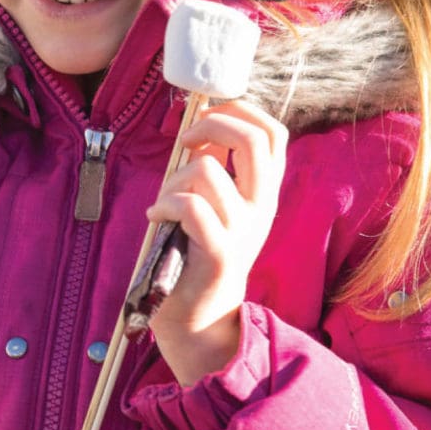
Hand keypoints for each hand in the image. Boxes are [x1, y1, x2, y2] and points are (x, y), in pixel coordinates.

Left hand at [144, 98, 288, 385]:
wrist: (199, 319)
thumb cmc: (194, 254)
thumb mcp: (214, 205)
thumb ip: (214, 168)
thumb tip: (200, 128)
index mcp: (262, 193)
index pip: (274, 133)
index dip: (240, 110)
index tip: (206, 117)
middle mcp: (261, 208)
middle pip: (253, 139)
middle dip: (210, 124)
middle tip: (184, 143)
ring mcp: (244, 231)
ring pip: (205, 170)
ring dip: (173, 178)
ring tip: (165, 203)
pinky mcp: (220, 253)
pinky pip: (190, 206)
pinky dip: (164, 204)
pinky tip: (156, 218)